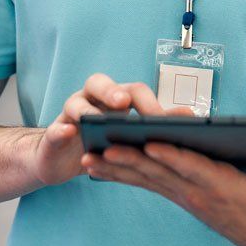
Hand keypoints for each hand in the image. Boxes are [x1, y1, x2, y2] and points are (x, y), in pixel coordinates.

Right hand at [30, 73, 179, 186]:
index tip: (163, 119)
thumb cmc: (102, 145)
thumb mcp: (129, 137)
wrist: (62, 161)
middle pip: (100, 84)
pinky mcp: (54, 135)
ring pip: (76, 103)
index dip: (148, 102)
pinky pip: (55, 129)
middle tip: (124, 103)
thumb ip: (155, 125)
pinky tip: (66, 133)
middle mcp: (91, 100)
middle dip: (113, 92)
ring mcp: (70, 115)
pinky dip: (60, 130)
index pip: (132, 90)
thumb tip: (191, 117)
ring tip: (94, 118)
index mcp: (114, 99)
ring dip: (86, 109)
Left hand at [81, 138, 245, 245]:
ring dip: (117, 169)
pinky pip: (146, 183)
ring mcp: (185, 196)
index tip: (151, 144)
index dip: (172, 156)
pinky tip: (99, 167)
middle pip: (160, 173)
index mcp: (223, 184)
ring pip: (146, 179)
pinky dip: (122, 175)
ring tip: (88, 158)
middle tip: (102, 148)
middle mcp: (198, 192)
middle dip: (130, 160)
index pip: (193, 168)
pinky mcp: (179, 196)